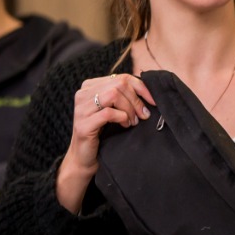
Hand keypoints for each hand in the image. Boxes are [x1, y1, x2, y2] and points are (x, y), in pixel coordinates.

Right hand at [56, 73, 154, 213]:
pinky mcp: (83, 124)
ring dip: (129, 109)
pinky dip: (122, 117)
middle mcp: (83, 94)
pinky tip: (125, 125)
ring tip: (133, 122)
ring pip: (113, 95)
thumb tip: (150, 90)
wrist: (85, 157)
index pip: (121, 77)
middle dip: (136, 100)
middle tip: (143, 115)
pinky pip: (108, 113)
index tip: (153, 100)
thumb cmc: (103, 132)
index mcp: (90, 86)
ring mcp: (81, 108)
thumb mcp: (114, 109)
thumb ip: (124, 96)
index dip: (141, 87)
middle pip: (119, 85)